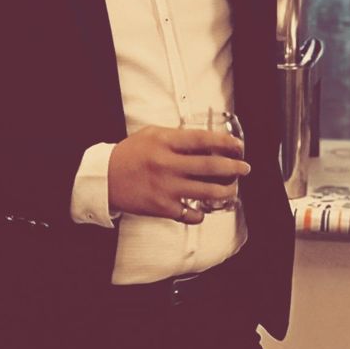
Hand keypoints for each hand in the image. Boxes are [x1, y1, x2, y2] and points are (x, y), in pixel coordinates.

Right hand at [108, 125, 249, 222]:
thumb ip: (177, 136)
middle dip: (233, 168)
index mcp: (165, 142)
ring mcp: (166, 188)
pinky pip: (190, 213)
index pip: (203, 140)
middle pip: (210, 167)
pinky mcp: (162, 207)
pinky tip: (205, 209)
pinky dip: (201, 213)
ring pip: (206, 192)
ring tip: (233, 189)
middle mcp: (167, 164)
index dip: (225, 143)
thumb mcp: (152, 134)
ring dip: (226, 191)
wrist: (105, 178)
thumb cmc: (130, 153)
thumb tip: (205, 140)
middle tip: (245, 168)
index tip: (238, 146)